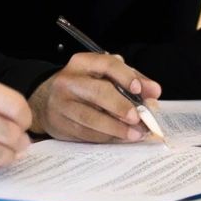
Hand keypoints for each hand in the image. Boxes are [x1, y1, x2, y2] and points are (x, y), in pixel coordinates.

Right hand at [29, 53, 162, 142]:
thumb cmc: (83, 86)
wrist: (46, 102)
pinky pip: (86, 133)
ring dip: (117, 128)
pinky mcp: (60, 125)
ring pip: (91, 118)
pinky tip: (120, 137)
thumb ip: (130, 80)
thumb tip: (154, 91)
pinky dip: (106, 137)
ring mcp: (61, 104)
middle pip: (98, 92)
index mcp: (81, 63)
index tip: (140, 90)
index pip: (106, 64)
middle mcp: (68, 81)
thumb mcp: (103, 75)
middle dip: (121, 106)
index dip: (125, 76)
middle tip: (139, 118)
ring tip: (135, 133)